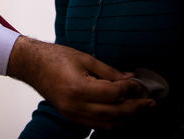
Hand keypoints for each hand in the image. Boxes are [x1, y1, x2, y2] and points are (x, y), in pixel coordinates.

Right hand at [6, 36, 154, 129]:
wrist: (32, 65)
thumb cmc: (56, 57)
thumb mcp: (85, 58)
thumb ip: (109, 72)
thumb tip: (132, 80)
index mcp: (79, 88)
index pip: (114, 94)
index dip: (131, 90)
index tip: (141, 84)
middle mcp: (76, 106)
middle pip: (115, 113)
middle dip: (136, 109)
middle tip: (151, 103)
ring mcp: (73, 114)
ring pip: (108, 124)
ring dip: (128, 119)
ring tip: (142, 110)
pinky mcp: (71, 117)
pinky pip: (97, 125)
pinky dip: (113, 123)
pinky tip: (124, 116)